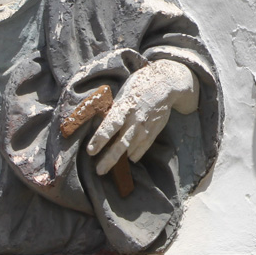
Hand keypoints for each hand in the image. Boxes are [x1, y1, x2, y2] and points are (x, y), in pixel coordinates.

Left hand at [86, 59, 197, 175]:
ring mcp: (146, 126)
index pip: (110, 125)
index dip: (100, 139)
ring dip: (120, 158)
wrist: (165, 84)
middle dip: (110, 158)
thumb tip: (101, 124)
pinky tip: (129, 158)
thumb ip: (115, 110)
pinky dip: (135, 153)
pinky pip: (144, 147)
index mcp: (125, 107)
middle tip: (99, 170)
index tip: (90, 151)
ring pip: (132, 147)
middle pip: (121, 142)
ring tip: (107, 167)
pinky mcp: (154, 130)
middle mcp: (136, 119)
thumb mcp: (123, 94)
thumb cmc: (139, 86)